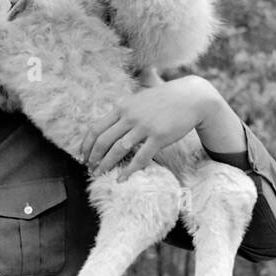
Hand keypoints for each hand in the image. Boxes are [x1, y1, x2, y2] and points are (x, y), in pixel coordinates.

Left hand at [82, 76, 242, 180]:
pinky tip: (121, 178)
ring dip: (106, 165)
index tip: (82, 156)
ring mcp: (144, 126)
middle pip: (103, 141)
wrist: (192, 97)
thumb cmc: (165, 99)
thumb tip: (109, 122)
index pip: (96, 128)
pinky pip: (140, 158)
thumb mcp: (139, 98)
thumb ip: (124, 110)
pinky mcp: (158, 137)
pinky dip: (129, 170)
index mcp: (122, 107)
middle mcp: (130, 116)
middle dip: (93, 158)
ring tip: (100, 174)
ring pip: (117, 151)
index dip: (86, 145)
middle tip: (90, 169)